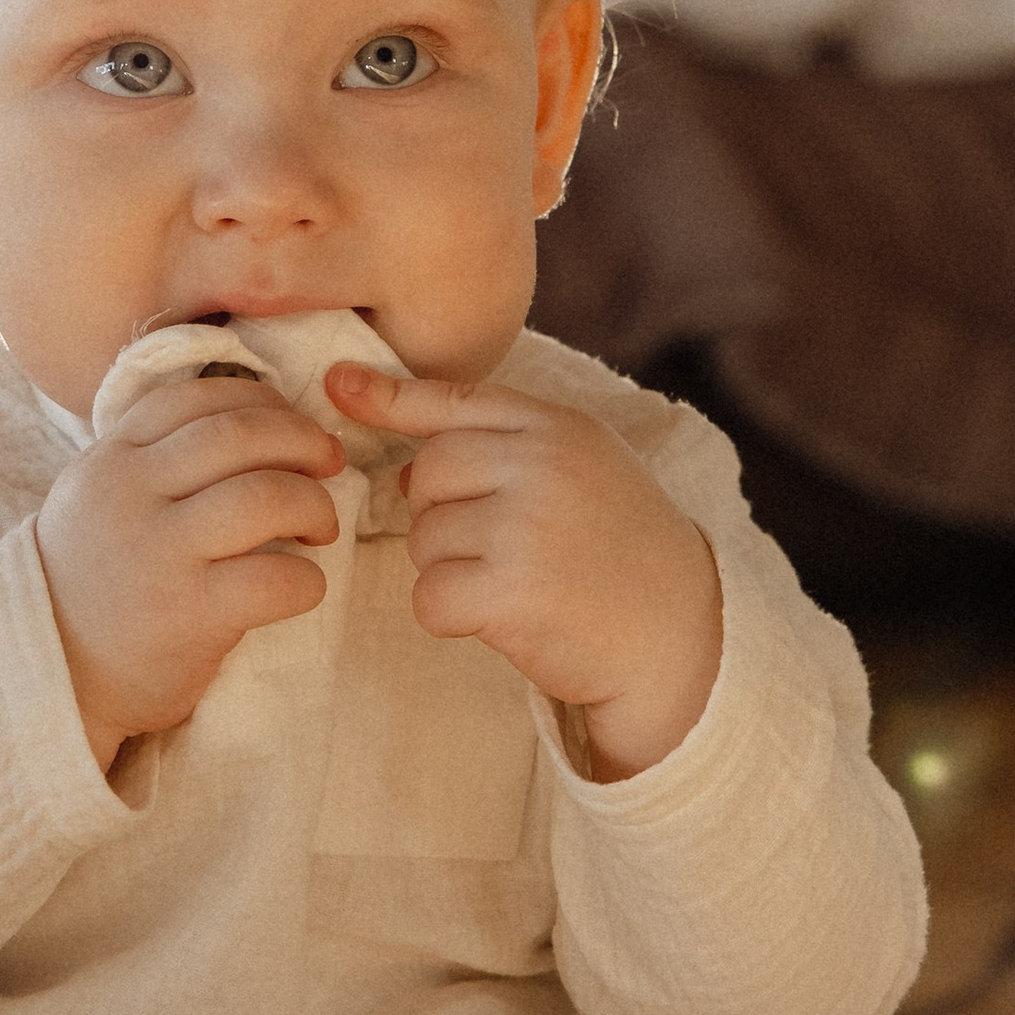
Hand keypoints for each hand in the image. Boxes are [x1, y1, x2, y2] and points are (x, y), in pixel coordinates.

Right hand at [37, 378, 345, 770]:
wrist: (54, 674)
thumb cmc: (95, 584)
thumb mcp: (98, 499)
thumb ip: (154, 458)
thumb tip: (259, 423)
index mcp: (111, 460)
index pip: (197, 398)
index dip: (263, 402)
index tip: (292, 426)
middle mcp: (130, 495)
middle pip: (239, 434)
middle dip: (303, 441)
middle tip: (328, 466)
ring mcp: (158, 553)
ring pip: (265, 496)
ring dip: (314, 505)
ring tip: (320, 528)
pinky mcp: (188, 614)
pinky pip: (275, 578)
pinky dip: (308, 580)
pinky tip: (303, 587)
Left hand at [327, 364, 723, 779]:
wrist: (677, 630)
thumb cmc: (620, 548)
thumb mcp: (581, 468)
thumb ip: (507, 449)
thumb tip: (404, 469)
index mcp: (559, 427)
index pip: (458, 401)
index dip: (391, 396)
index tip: (337, 384)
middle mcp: (542, 465)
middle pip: (427, 473)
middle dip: (440, 513)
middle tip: (493, 545)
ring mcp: (526, 526)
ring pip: (424, 538)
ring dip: (449, 568)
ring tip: (512, 580)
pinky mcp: (511, 591)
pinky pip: (430, 595)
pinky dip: (450, 614)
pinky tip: (499, 616)